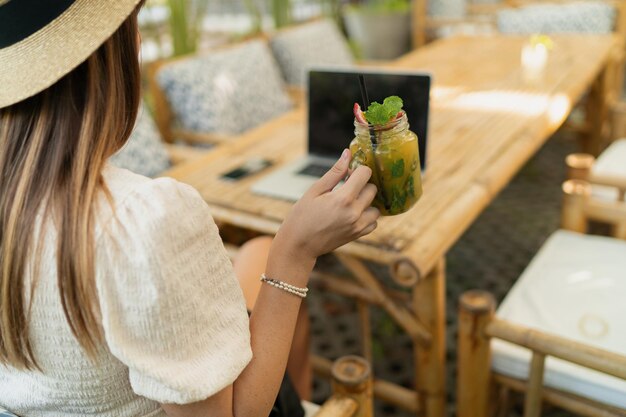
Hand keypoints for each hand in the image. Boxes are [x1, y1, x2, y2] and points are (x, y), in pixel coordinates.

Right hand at [272, 149, 379, 266]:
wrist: (298, 245)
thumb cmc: (302, 216)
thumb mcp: (315, 190)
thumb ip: (335, 172)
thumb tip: (348, 154)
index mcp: (343, 198)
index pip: (365, 173)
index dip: (357, 170)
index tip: (347, 174)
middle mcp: (355, 212)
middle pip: (372, 188)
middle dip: (361, 184)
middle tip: (346, 187)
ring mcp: (358, 225)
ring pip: (376, 206)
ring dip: (366, 201)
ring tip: (350, 202)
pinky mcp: (358, 235)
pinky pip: (374, 222)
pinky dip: (367, 216)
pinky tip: (353, 214)